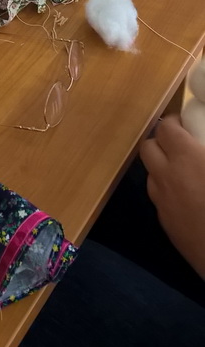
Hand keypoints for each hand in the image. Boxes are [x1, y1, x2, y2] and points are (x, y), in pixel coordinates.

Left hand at [140, 115, 204, 276]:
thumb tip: (199, 147)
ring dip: (161, 167)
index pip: (165, 128)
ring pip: (150, 174)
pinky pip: (158, 198)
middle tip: (181, 145)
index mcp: (186, 158)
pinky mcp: (165, 224)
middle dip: (161, 141)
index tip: (185, 123)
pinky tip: (187, 197)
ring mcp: (162, 202)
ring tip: (184, 171)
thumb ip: (204, 147)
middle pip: (148, 147)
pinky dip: (167, 191)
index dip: (174, 121)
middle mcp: (166, 177)